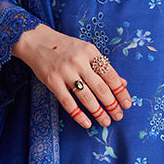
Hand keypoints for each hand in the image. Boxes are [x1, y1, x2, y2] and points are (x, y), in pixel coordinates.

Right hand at [11, 24, 131, 129]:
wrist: (36, 40)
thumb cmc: (65, 47)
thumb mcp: (86, 51)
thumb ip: (102, 66)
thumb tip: (122, 83)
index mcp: (91, 52)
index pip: (111, 75)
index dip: (121, 91)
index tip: (127, 104)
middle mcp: (79, 61)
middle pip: (100, 87)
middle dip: (112, 104)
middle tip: (118, 116)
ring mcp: (65, 72)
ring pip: (86, 96)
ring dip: (98, 112)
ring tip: (106, 121)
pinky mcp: (52, 81)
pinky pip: (68, 102)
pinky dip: (78, 115)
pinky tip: (86, 123)